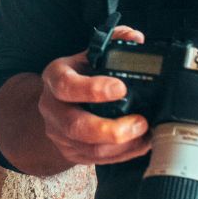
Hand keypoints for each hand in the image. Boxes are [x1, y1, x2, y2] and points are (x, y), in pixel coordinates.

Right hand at [37, 26, 152, 164]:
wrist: (55, 104)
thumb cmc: (78, 76)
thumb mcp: (88, 55)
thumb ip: (112, 43)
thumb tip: (135, 38)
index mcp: (55, 78)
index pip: (66, 86)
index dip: (92, 89)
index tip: (121, 88)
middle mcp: (52, 108)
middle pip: (76, 126)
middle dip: (110, 129)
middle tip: (140, 122)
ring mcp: (59, 134)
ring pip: (89, 149)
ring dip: (122, 146)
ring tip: (145, 134)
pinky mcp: (71, 153)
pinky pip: (97, 160)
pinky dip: (123, 155)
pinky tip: (140, 144)